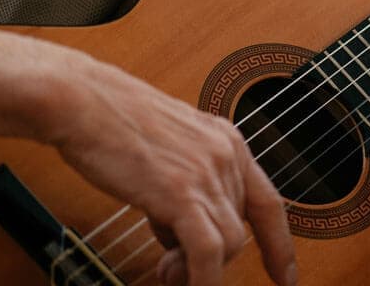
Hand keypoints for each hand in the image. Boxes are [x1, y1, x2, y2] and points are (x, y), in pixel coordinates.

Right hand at [50, 50, 296, 285]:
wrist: (83, 102)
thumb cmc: (113, 125)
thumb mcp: (168, 153)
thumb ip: (185, 190)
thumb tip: (181, 242)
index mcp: (227, 141)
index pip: (268, 201)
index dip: (280, 244)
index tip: (286, 277)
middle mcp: (226, 154)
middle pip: (241, 227)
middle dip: (211, 258)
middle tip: (172, 268)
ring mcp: (206, 172)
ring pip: (231, 243)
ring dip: (200, 271)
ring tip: (166, 270)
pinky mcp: (180, 191)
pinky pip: (207, 251)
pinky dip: (200, 278)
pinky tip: (179, 282)